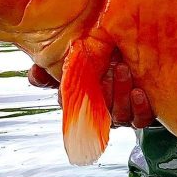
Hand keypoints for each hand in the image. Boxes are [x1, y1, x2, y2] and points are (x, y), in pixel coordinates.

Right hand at [27, 58, 154, 128]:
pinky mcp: (142, 115)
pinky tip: (139, 93)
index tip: (74, 83)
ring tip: (124, 70)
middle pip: (98, 110)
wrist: (139, 57)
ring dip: (121, 93)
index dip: (71, 99)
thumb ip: (57, 65)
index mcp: (83, 101)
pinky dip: (139, 107)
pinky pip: (140, 119)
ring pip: (119, 115)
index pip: (71, 107)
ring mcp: (121, 114)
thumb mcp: (81, 57)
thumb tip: (34, 73)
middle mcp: (101, 111)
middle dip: (103, 89)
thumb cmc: (106, 60)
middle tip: (109, 67)